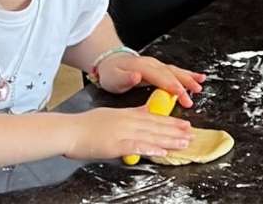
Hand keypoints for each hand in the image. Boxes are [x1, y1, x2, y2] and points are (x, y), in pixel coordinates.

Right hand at [64, 105, 191, 160]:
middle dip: (175, 130)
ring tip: (184, 143)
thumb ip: (130, 113)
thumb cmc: (87, 125)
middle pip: (156, 126)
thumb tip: (144, 111)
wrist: (70, 130)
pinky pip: (136, 146)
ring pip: (151, 135)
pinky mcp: (116, 144)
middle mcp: (128, 121)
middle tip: (192, 133)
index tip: (184, 124)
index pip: (154, 117)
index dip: (171, 122)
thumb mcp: (112, 114)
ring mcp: (123, 132)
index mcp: (127, 114)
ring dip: (169, 140)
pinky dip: (150, 148)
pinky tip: (162, 152)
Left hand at [97, 52, 205, 108]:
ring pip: (175, 71)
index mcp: (143, 67)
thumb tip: (137, 76)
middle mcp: (152, 64)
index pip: (160, 77)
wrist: (110, 60)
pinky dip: (187, 74)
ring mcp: (157, 65)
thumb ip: (126, 78)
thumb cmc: (112, 73)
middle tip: (194, 95)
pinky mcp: (159, 68)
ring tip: (200, 85)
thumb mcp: (113, 78)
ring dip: (188, 78)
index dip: (172, 86)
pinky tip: (198, 77)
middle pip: (171, 73)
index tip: (182, 95)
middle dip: (184, 84)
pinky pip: (175, 70)